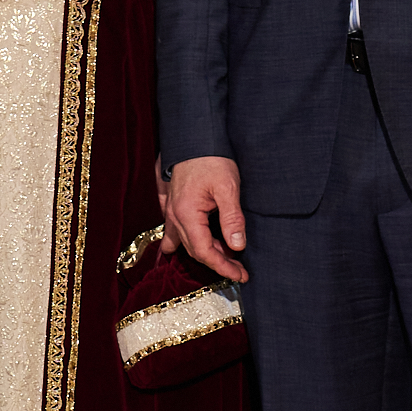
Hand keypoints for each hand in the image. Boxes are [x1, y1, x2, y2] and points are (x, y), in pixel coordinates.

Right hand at [162, 155, 248, 282]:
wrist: (194, 136)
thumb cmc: (211, 159)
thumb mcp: (228, 188)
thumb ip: (232, 219)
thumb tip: (237, 246)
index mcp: (187, 214)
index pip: (204, 252)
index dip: (222, 267)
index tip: (240, 275)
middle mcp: (174, 215)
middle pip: (194, 249)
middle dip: (217, 262)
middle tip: (239, 268)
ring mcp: (171, 208)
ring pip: (183, 241)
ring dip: (203, 251)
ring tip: (222, 258)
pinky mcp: (172, 202)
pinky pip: (173, 229)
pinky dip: (184, 241)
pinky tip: (185, 244)